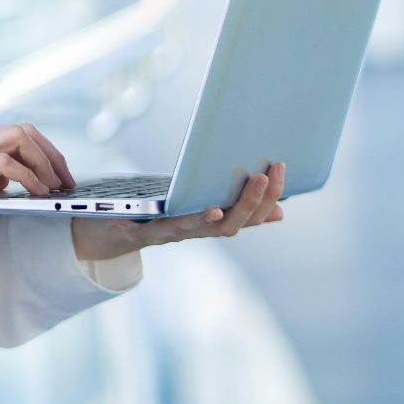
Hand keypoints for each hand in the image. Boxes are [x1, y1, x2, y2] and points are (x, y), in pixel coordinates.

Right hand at [0, 120, 77, 197]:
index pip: (11, 132)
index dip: (39, 151)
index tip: (52, 173)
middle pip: (25, 131)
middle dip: (52, 155)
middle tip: (65, 181)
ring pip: (21, 140)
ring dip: (45, 163)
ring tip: (55, 188)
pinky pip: (4, 164)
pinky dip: (26, 178)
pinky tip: (33, 193)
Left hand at [70, 161, 286, 262]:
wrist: (126, 233)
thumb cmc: (169, 215)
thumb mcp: (204, 208)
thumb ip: (236, 207)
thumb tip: (280, 212)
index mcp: (212, 224)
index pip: (249, 216)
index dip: (266, 198)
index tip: (278, 170)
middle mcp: (195, 232)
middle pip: (229, 226)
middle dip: (248, 203)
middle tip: (261, 176)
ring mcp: (167, 233)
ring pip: (190, 230)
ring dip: (204, 218)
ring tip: (217, 207)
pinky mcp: (138, 232)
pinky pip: (136, 231)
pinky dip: (131, 224)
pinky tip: (123, 217)